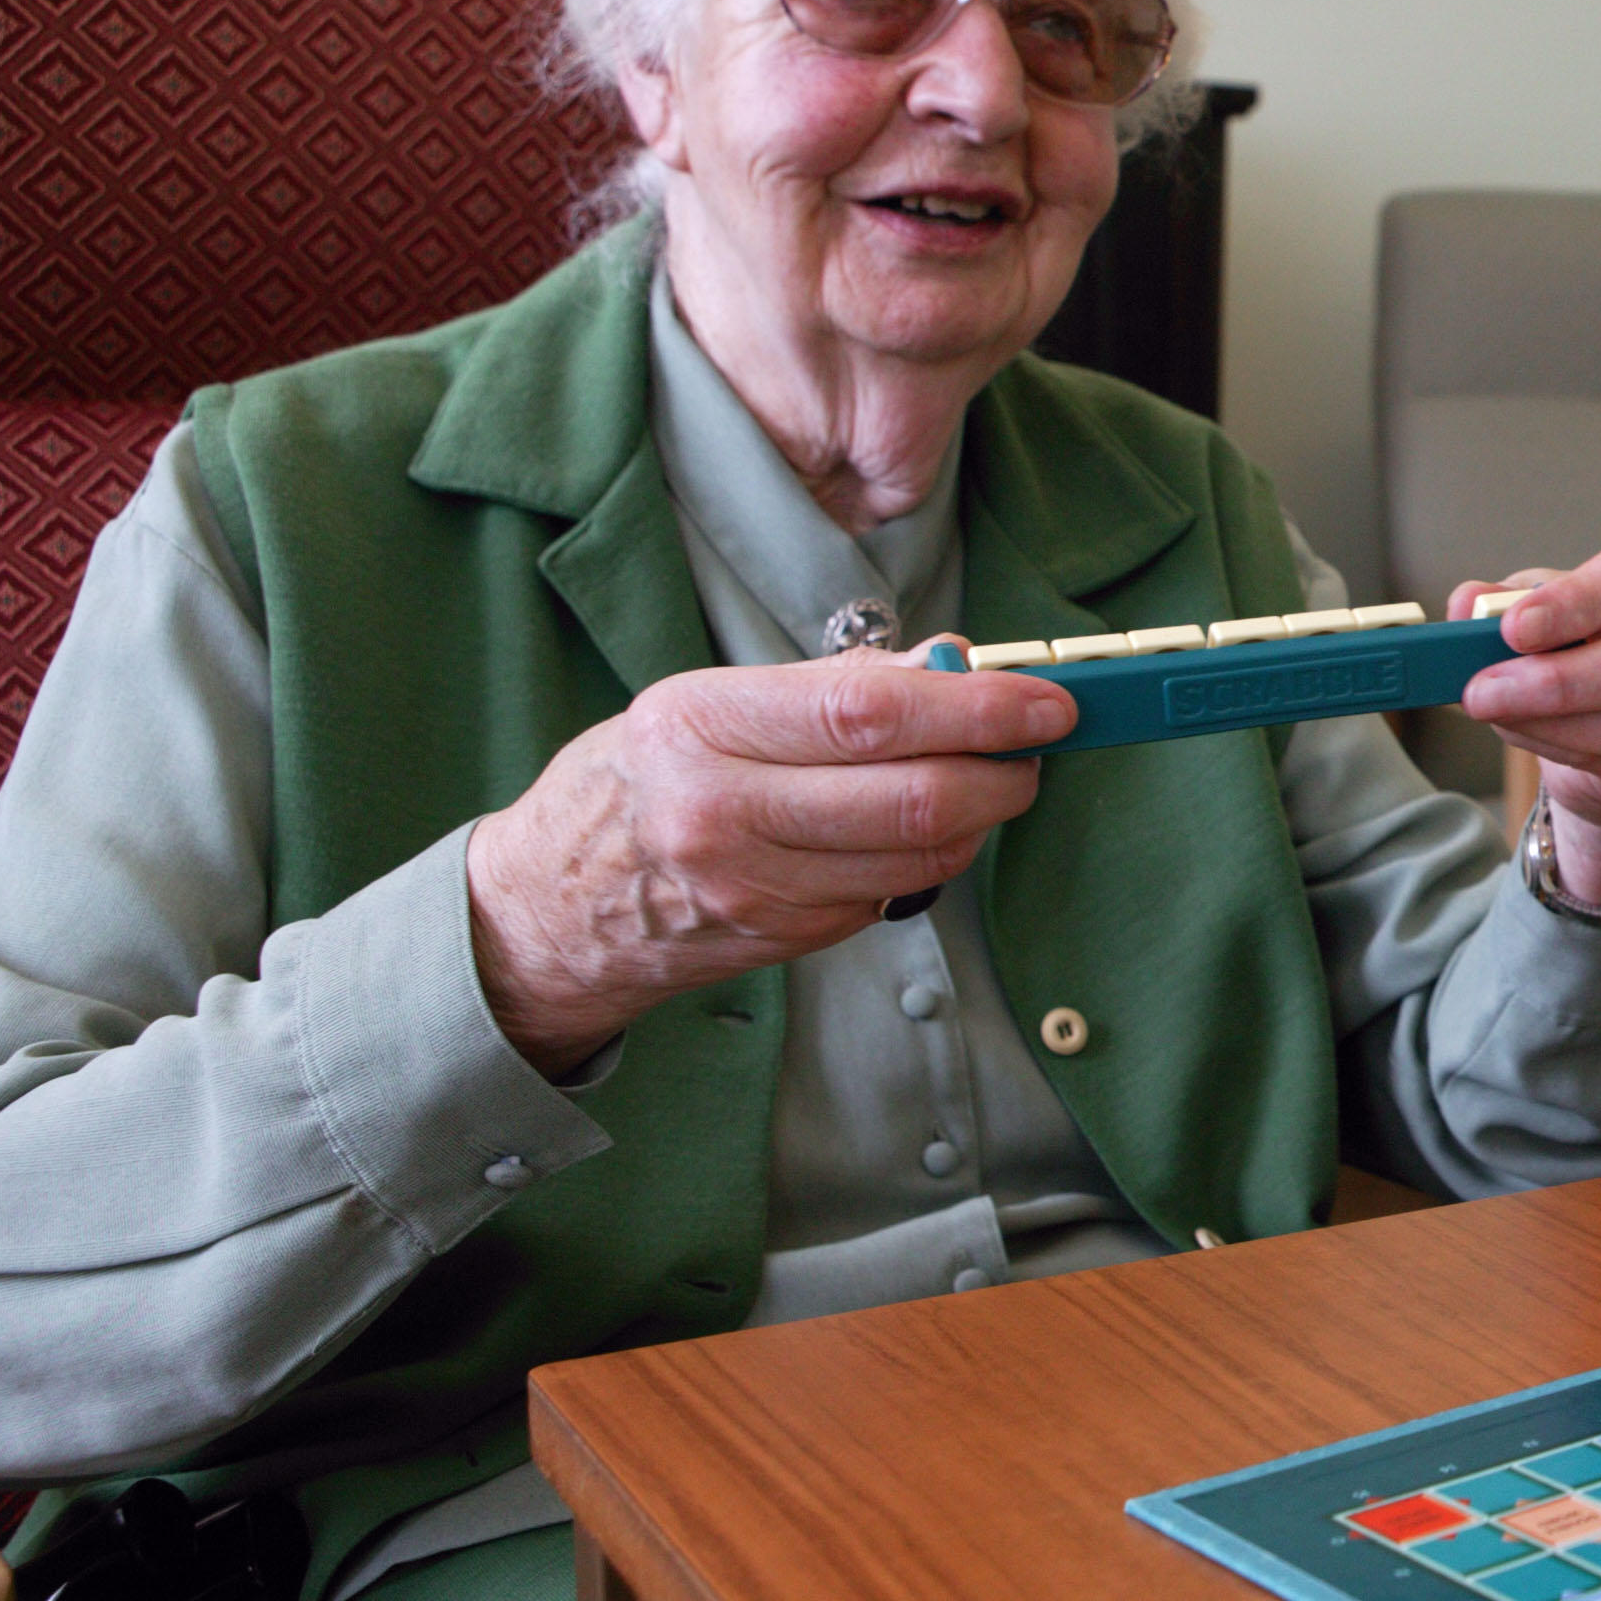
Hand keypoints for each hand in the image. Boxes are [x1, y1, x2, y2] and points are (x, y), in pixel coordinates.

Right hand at [465, 643, 1078, 1074]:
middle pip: (914, 797)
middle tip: (1037, 745)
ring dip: (983, 818)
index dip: (980, 708)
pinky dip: (933, 857)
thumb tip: (955, 664)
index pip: (872, 713)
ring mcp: (752, 886)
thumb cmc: (641, 779)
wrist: (551, 903)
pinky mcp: (782, 936)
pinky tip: (921, 830)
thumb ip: (833, 686)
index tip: (1049, 699)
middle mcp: (721, 810)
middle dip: (1004, 770)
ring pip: (922, 856)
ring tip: (989, 780)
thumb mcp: (708, 704)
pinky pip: (895, 893)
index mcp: (702, 725)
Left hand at [1454, 528, 1600, 907]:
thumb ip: (1512, 597)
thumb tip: (1467, 605)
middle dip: (1563, 678)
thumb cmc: (1598, 625)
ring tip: (1490, 705)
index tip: (1514, 627)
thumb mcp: (1557, 595)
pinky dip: (1555, 741)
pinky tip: (1515, 724)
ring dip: (1552, 720)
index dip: (1580, 603)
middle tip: (1486, 686)